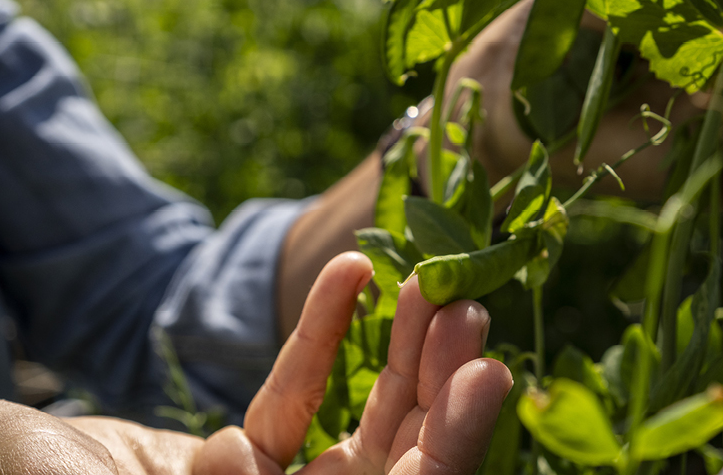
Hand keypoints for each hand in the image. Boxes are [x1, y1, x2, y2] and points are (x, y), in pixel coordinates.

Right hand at [0, 252, 512, 474]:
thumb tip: (267, 468)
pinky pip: (294, 396)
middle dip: (438, 393)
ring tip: (431, 282)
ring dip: (399, 356)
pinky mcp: (234, 462)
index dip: (449, 454)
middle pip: (394, 474)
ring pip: (359, 432)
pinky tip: (349, 269)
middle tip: (471, 309)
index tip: (488, 374)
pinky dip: (320, 336)